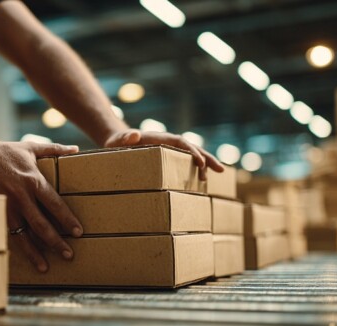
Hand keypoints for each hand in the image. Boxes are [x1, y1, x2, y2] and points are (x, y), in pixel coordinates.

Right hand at [0, 140, 82, 272]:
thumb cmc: (4, 151)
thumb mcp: (31, 148)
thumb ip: (55, 149)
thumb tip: (76, 149)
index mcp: (33, 180)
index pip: (55, 204)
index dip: (67, 220)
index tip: (78, 232)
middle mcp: (21, 196)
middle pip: (41, 225)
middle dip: (56, 242)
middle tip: (69, 254)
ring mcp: (6, 206)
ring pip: (23, 234)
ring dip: (35, 252)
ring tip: (45, 266)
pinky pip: (7, 233)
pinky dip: (15, 246)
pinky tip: (22, 258)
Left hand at [104, 129, 223, 179]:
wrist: (116, 141)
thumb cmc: (116, 142)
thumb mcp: (117, 140)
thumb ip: (124, 138)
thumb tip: (134, 135)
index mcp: (160, 138)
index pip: (181, 143)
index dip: (192, 152)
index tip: (201, 164)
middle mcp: (168, 142)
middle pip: (192, 148)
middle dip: (207, 158)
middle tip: (220, 170)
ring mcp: (169, 150)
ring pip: (192, 155)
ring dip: (205, 163)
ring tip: (218, 174)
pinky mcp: (167, 158)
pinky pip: (184, 162)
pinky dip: (195, 168)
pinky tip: (202, 179)